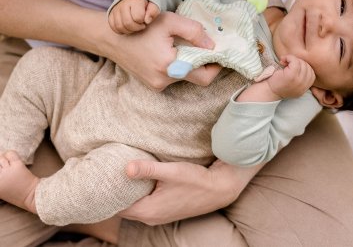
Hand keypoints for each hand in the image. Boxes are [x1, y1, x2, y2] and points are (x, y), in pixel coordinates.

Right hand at [103, 11, 221, 90]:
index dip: (215, 67)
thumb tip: (211, 45)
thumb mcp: (170, 21)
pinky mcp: (152, 84)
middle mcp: (164, 80)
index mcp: (170, 66)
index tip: (218, 53)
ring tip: (183, 46)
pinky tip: (171, 53)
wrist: (113, 39)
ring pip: (184, 77)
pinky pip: (173, 77)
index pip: (204, 77)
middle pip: (195, 78)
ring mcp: (157, 85)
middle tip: (205, 49)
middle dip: (203, 65)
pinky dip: (177, 67)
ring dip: (189, 64)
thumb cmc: (142, 27)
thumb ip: (194, 31)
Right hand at [108, 0, 159, 33]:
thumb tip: (147, 20)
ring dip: (129, 30)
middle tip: (141, 25)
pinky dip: (121, 30)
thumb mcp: (154, 5)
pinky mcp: (111, 14)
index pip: (138, 17)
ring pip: (119, 27)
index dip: (143, 21)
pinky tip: (128, 28)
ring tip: (135, 26)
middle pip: (128, 23)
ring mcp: (115, 10)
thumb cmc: (147, 4)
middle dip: (137, 28)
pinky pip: (113, 27)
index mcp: (135, 1)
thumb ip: (153, 11)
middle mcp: (123, 4)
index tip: (145, 19)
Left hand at [119, 159, 260, 224]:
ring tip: (122, 174)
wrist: (219, 189)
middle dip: (117, 192)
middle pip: (125, 207)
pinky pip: (145, 204)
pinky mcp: (166, 210)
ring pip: (136, 205)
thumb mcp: (171, 171)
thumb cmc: (196, 180)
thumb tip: (125, 168)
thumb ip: (148, 169)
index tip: (102, 178)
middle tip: (109, 173)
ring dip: (129, 193)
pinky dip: (139, 194)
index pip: (118, 206)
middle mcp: (151, 217)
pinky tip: (141, 180)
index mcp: (148, 210)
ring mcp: (159, 215)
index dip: (109, 194)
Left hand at [267, 55, 315, 97]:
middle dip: (298, 62)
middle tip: (287, 64)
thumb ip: (301, 78)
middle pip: (308, 67)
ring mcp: (298, 81)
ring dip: (293, 59)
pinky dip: (289, 58)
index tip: (293, 67)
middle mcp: (304, 85)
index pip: (311, 73)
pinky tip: (282, 60)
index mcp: (305, 88)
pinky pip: (295, 61)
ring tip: (284, 62)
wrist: (268, 91)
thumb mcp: (293, 84)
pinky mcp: (292, 76)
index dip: (303, 67)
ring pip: (302, 63)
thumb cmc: (278, 85)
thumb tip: (303, 63)